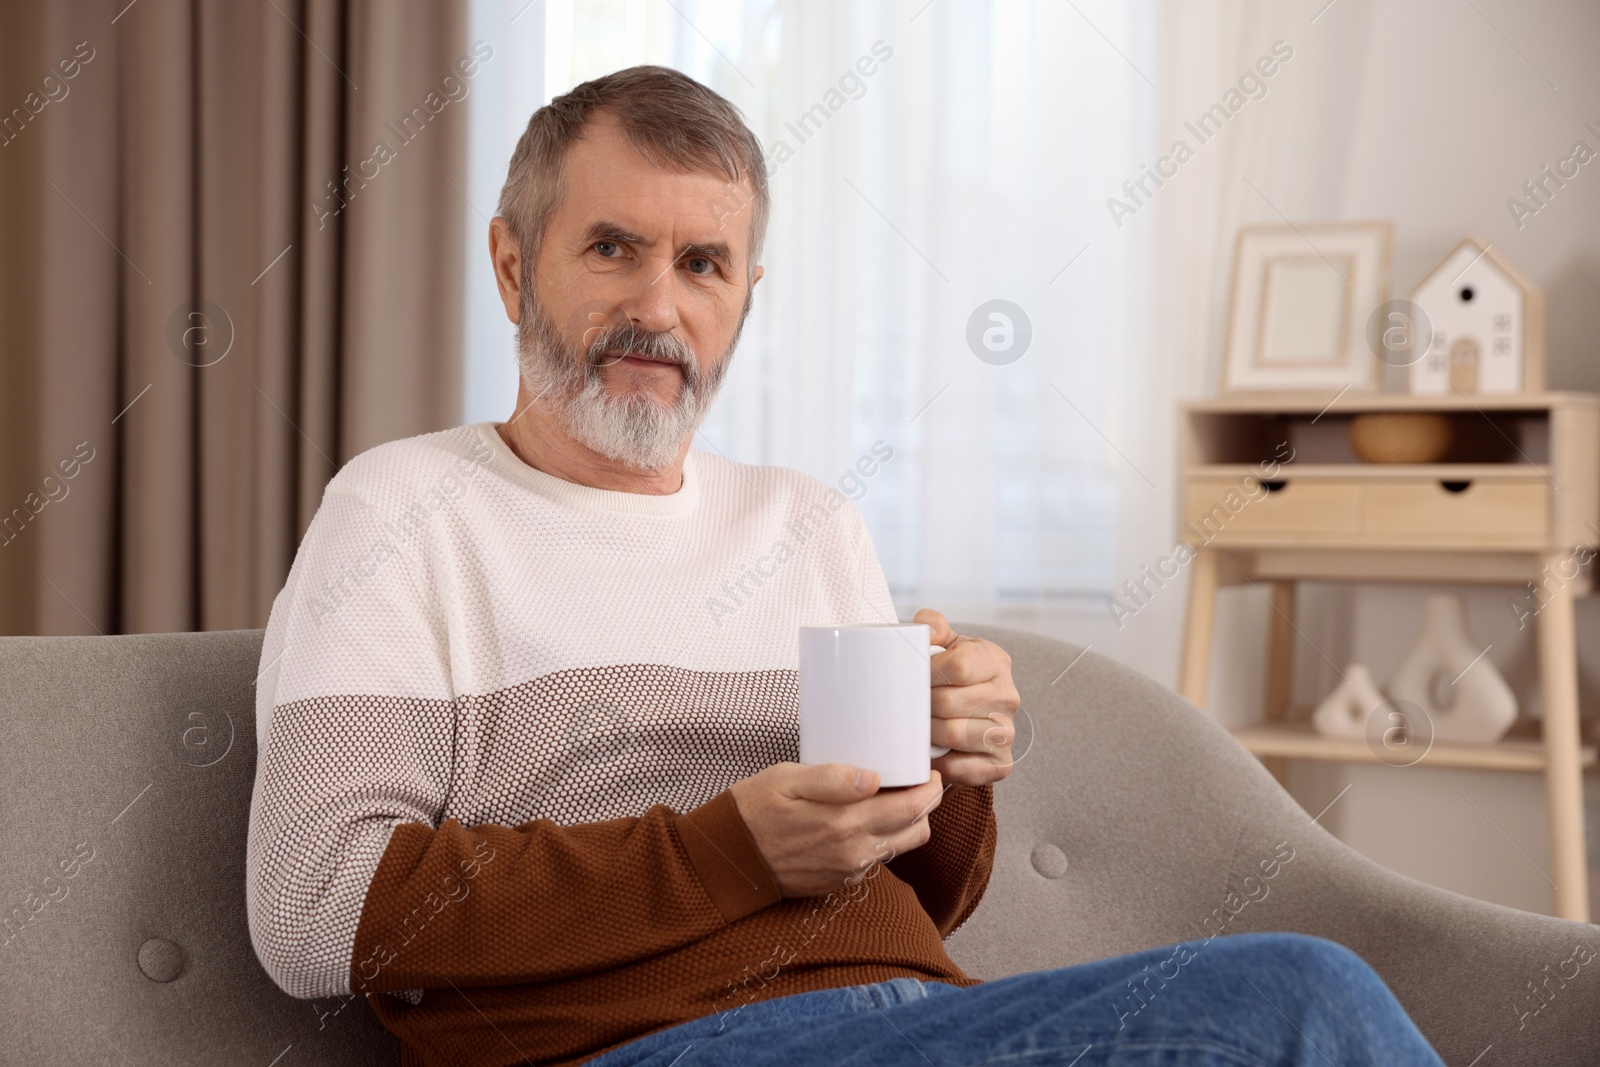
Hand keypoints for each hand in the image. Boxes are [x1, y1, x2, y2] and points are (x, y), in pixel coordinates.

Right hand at [729, 763, 944, 897]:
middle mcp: (853, 853)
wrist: (727, 860)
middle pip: (916, 830)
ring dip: (906, 823)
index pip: (912, 809)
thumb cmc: (752, 811)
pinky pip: (877, 860)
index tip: (927, 770)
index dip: (929, 788)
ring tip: (890, 797)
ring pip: (900, 847)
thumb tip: (875, 778)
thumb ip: (832, 778)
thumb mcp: (786, 780)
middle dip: (925, 804)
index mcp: (844, 823)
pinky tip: (863, 818)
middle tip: (914, 780)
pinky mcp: (840, 881)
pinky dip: (882, 838)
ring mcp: (848, 871)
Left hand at [914, 608, 1019, 787]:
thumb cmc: (946, 674)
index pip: (957, 667)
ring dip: (926, 734)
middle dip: (919, 706)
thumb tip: (927, 633)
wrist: (960, 711)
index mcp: (995, 661)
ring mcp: (1007, 732)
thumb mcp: (941, 642)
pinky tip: (931, 753)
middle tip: (907, 706)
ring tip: (917, 727)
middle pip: (948, 704)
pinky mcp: (1000, 763)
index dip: (926, 674)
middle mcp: (1008, 696)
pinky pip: (964, 768)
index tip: (913, 677)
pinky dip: (940, 764)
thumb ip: (932, 625)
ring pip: (952, 735)